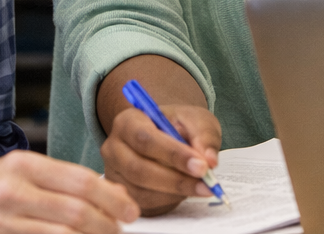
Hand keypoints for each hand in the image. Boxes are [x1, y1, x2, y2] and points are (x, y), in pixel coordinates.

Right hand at [0, 150, 138, 233]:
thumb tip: (113, 195)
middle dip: (107, 225)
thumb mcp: (21, 173)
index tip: (130, 210)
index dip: (112, 197)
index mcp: (22, 165)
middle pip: (76, 213)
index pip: (80, 181)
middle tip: (120, 231)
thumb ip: (62, 181)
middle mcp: (9, 192)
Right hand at [100, 103, 221, 215]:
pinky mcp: (124, 193)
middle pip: (139, 169)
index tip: (201, 165)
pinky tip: (185, 191)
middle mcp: (114, 148)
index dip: (173, 154)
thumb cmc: (179, 126)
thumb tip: (209, 160)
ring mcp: (115, 174)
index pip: (145, 139)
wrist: (168, 135)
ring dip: (176, 192)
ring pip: (142, 191)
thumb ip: (204, 135)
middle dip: (176, 179)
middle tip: (206, 182)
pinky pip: (144, 204)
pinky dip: (169, 201)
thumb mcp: (195, 120)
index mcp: (127, 122)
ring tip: (201, 187)